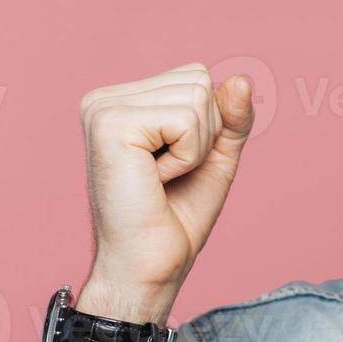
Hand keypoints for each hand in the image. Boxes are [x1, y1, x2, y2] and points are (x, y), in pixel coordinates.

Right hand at [79, 62, 254, 319]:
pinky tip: (156, 180)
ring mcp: (102, 108)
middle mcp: (104, 98)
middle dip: (204, 134)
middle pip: (200, 80)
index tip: (174, 164)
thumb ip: (232, 115)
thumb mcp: (216, 154)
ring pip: (198, 97)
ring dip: (196, 148)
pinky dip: (187, 156)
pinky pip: (187, 120)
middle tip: (168, 174)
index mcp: (122, 100)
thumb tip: (240, 78)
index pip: (198, 76)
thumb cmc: (176, 215)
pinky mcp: (110, 124)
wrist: (151, 265)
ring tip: (161, 178)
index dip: (208, 126)